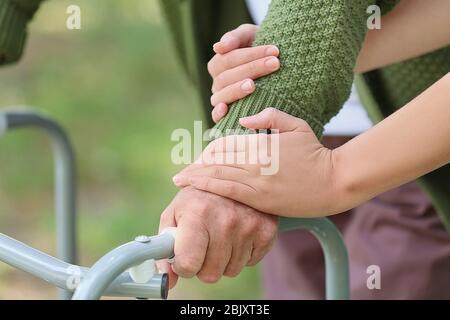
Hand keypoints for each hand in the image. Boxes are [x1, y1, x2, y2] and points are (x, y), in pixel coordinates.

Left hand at [157, 186, 277, 288]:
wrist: (232, 177)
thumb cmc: (197, 199)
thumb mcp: (174, 215)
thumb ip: (164, 249)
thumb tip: (167, 282)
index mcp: (198, 214)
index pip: (188, 264)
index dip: (183, 265)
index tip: (184, 256)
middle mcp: (225, 220)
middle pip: (210, 274)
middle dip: (203, 265)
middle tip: (203, 244)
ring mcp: (249, 226)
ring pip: (231, 270)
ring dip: (223, 259)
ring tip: (220, 235)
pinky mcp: (267, 230)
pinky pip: (249, 262)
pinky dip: (242, 253)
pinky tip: (237, 233)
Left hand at [173, 108, 348, 217]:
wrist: (335, 182)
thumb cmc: (316, 152)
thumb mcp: (296, 126)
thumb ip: (270, 117)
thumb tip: (244, 121)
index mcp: (262, 144)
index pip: (226, 144)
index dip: (209, 150)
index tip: (198, 155)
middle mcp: (255, 163)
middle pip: (217, 161)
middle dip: (196, 167)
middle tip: (180, 174)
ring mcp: (257, 184)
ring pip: (219, 178)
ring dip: (197, 179)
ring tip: (179, 181)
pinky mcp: (261, 201)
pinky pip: (230, 195)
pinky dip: (211, 191)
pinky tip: (198, 192)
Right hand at [208, 24, 279, 122]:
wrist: (275, 68)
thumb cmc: (261, 49)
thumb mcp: (250, 36)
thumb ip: (235, 37)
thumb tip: (217, 47)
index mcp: (219, 64)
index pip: (229, 59)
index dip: (250, 55)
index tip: (274, 50)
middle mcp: (218, 83)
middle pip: (227, 77)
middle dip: (252, 68)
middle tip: (275, 63)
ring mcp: (221, 100)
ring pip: (222, 95)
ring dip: (237, 90)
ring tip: (253, 85)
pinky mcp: (226, 116)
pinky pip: (215, 116)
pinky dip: (218, 114)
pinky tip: (226, 109)